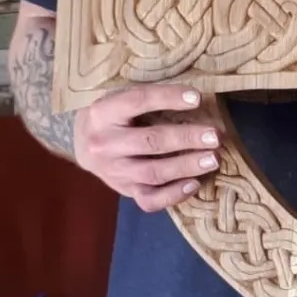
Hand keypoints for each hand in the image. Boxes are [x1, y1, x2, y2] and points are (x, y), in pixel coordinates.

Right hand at [74, 85, 220, 212]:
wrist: (82, 144)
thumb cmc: (112, 116)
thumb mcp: (118, 98)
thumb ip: (147, 98)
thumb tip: (194, 96)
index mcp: (103, 112)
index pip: (138, 101)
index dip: (168, 98)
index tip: (197, 98)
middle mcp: (105, 143)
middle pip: (150, 142)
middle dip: (186, 139)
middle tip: (214, 136)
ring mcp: (114, 171)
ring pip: (153, 173)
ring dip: (186, 166)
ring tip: (212, 159)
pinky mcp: (125, 190)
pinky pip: (150, 200)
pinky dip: (173, 195)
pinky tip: (194, 184)